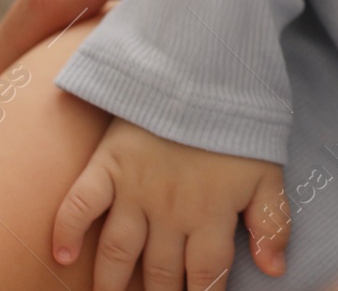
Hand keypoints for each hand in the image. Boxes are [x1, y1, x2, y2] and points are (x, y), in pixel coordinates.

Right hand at [53, 117, 288, 290]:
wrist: (207, 69)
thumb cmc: (241, 123)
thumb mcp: (269, 171)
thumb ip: (273, 221)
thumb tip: (276, 270)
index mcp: (213, 212)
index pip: (206, 275)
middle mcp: (170, 209)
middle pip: (160, 273)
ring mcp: (134, 189)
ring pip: (117, 252)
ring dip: (111, 283)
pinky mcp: (107, 165)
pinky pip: (78, 205)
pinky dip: (65, 231)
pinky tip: (61, 258)